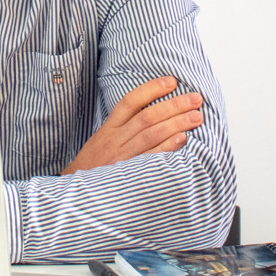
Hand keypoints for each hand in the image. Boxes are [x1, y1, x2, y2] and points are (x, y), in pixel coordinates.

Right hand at [60, 77, 202, 174]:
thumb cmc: (95, 166)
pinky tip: (183, 139)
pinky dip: (167, 148)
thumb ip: (124, 128)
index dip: (152, 89)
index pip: (130, 101)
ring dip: (176, 123)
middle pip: (147, 117)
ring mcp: (122, 157)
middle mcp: (115, 140)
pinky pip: (150, 159)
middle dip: (174, 105)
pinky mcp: (128, 175)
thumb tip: (156, 114)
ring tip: (197, 117)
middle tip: (196, 99)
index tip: (173, 81)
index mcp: (109, 129)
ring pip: (151, 134)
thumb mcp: (103, 141)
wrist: (78, 195)